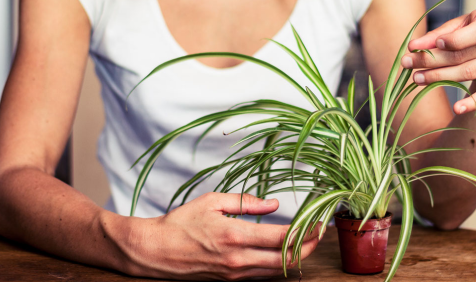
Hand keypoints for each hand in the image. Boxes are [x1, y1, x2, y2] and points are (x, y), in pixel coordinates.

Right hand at [112, 193, 319, 280]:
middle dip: (308, 247)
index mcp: (234, 236)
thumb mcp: (212, 202)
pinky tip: (282, 251)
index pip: (281, 237)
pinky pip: (261, 274)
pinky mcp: (230, 280)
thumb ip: (246, 203)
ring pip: (276, 270)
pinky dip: (276, 264)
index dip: (305, 231)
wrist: (155, 251)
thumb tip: (275, 204)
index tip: (318, 221)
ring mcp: (234, 274)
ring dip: (295, 257)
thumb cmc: (181, 223)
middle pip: (286, 260)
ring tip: (305, 240)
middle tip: (320, 233)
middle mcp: (238, 260)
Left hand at [400, 7, 475, 114]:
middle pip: (462, 55)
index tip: (434, 44)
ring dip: (439, 77)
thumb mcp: (457, 26)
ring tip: (416, 78)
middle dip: (431, 60)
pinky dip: (472, 103)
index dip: (454, 39)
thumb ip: (437, 35)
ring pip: (467, 73)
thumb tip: (413, 47)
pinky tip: (457, 108)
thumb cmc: (472, 32)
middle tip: (407, 62)